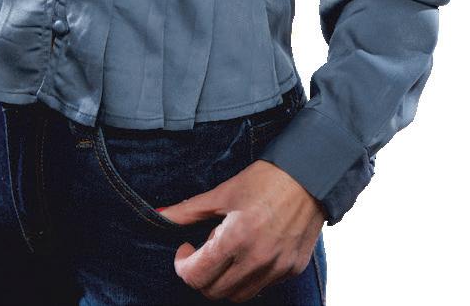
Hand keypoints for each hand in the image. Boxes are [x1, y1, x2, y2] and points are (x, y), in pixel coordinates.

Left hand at [157, 158, 326, 301]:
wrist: (310, 176)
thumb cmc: (265, 179)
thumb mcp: (223, 192)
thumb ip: (188, 210)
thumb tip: (159, 216)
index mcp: (237, 238)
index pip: (196, 276)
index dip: (183, 265)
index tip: (186, 248)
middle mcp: (257, 260)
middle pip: (214, 291)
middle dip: (201, 274)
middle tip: (203, 249)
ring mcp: (277, 269)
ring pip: (238, 295)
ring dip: (224, 280)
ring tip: (226, 251)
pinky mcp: (292, 270)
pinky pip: (262, 286)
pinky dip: (249, 276)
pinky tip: (248, 252)